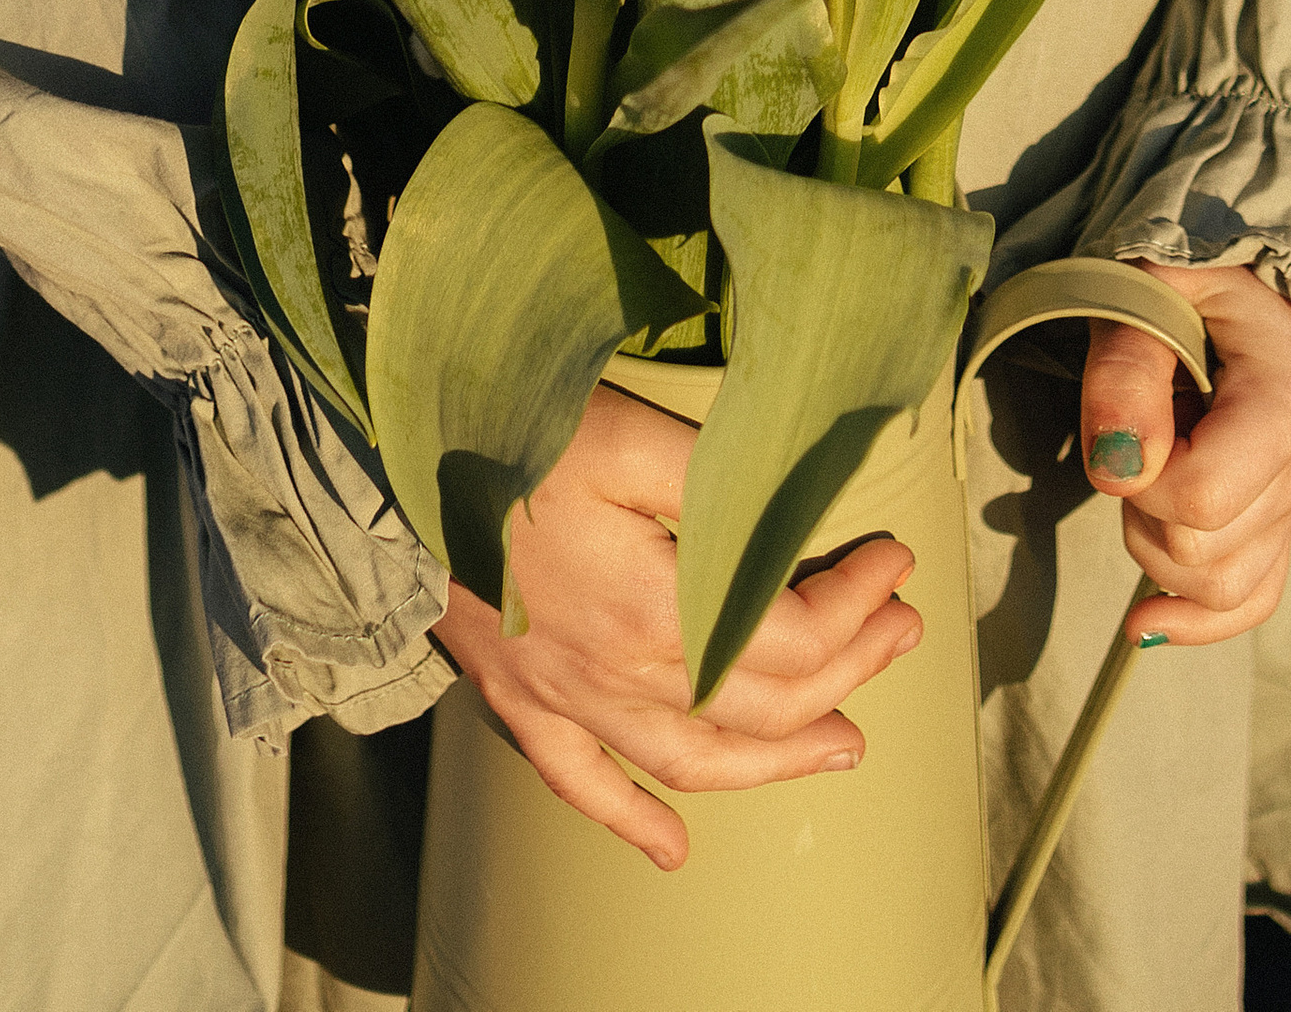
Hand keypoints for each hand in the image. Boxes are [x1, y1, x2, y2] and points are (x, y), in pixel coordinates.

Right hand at [431, 379, 923, 868]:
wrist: (387, 473)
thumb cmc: (510, 437)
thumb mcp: (626, 437)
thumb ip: (719, 484)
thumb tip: (800, 512)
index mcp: (656, 608)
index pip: (791, 633)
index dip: (857, 604)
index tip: (894, 562)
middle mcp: (619, 675)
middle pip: (762, 702)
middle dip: (849, 670)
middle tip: (903, 634)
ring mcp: (566, 700)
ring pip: (694, 760)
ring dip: (778, 761)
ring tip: (846, 747)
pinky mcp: (521, 702)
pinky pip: (583, 785)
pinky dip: (632, 823)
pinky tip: (673, 853)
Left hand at [1077, 262, 1290, 645]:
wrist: (1231, 270)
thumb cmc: (1184, 271)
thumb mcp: (1144, 287)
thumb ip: (1126, 371)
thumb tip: (1116, 469)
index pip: (1202, 497)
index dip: (1139, 476)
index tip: (1124, 421)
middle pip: (1203, 551)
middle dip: (1141, 507)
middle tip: (1133, 433)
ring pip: (1219, 587)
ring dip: (1157, 545)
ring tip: (1149, 467)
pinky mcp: (1285, 521)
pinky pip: (1252, 598)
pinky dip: (1196, 617)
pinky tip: (1146, 622)